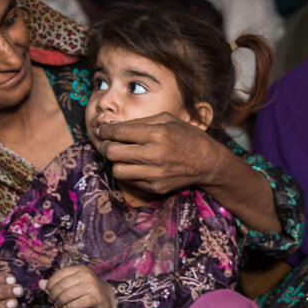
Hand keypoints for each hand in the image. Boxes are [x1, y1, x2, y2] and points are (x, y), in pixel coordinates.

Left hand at [41, 265, 116, 307]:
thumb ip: (57, 283)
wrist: (110, 298)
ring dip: (59, 303)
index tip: (48, 292)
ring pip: (67, 295)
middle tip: (52, 302)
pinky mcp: (95, 298)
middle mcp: (86, 275)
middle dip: (53, 295)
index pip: (59, 274)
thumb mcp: (74, 283)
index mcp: (80, 269)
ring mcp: (91, 286)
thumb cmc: (89, 290)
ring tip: (58, 306)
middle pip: (61, 286)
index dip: (50, 285)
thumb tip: (40, 283)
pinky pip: (75, 304)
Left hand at [95, 113, 221, 195]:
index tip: (101, 130)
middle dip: (105, 146)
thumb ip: (139, 122)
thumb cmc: (186, 136)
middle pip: (112, 152)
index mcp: (157, 134)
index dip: (105, 130)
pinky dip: (128, 172)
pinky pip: (130, 181)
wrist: (207, 162)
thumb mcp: (166, 119)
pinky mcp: (155, 187)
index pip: (119, 132)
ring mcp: (154, 174)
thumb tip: (113, 124)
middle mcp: (154, 155)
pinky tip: (135, 165)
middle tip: (106, 143)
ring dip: (116, 162)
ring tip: (122, 156)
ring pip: (117, 170)